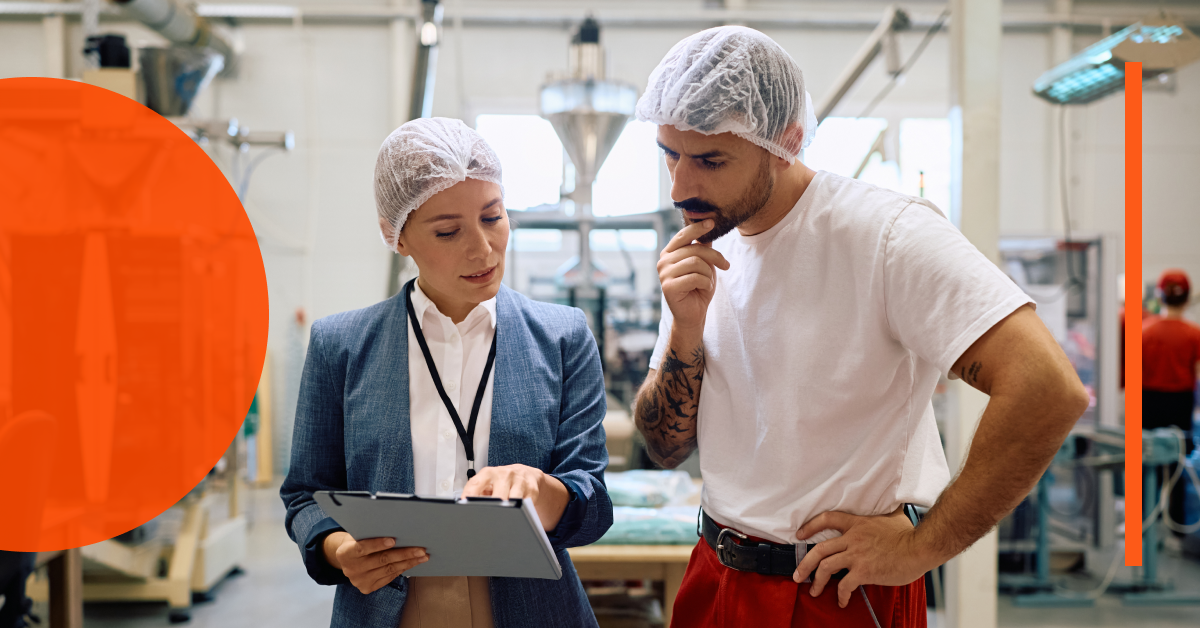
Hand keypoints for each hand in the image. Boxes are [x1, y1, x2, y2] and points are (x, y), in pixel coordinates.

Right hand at [323, 532, 428, 594]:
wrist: (347, 560)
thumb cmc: (357, 541)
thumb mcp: (358, 535)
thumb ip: (370, 533)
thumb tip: (396, 526)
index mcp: (345, 553)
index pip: (362, 548)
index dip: (378, 544)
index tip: (394, 540)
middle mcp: (351, 569)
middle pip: (381, 560)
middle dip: (404, 554)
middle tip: (420, 549)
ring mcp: (359, 581)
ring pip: (389, 570)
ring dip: (408, 562)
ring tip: (422, 556)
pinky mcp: (367, 588)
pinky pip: (389, 577)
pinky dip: (402, 569)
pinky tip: (413, 563)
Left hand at [462, 464, 569, 531]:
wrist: (526, 474)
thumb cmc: (502, 482)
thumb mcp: (488, 483)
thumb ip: (477, 493)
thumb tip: (465, 509)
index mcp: (489, 473)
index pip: (475, 484)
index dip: (469, 497)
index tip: (464, 508)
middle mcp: (504, 474)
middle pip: (497, 497)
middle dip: (493, 510)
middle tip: (487, 519)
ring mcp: (519, 481)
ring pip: (513, 502)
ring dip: (508, 512)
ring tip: (503, 519)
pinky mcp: (532, 490)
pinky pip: (525, 506)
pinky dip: (521, 513)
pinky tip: (518, 514)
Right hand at [657, 220, 729, 334]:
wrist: (693, 314)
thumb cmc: (698, 288)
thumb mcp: (703, 264)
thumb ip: (702, 247)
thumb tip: (708, 225)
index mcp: (669, 253)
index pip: (683, 235)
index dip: (697, 228)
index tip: (711, 222)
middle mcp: (663, 261)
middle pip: (695, 249)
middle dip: (714, 257)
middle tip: (725, 265)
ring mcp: (664, 274)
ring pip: (696, 263)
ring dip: (709, 274)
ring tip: (708, 282)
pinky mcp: (668, 287)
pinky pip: (695, 277)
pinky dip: (706, 283)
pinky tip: (703, 289)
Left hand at [793, 506, 930, 607]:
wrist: (920, 547)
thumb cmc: (910, 535)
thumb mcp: (893, 516)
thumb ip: (886, 511)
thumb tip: (894, 503)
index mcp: (857, 524)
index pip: (827, 519)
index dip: (810, 526)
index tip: (800, 534)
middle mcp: (853, 539)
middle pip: (819, 549)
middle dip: (804, 564)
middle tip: (798, 575)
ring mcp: (857, 555)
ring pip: (826, 567)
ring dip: (816, 581)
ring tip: (814, 591)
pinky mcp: (864, 571)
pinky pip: (845, 585)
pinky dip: (840, 595)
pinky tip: (841, 601)